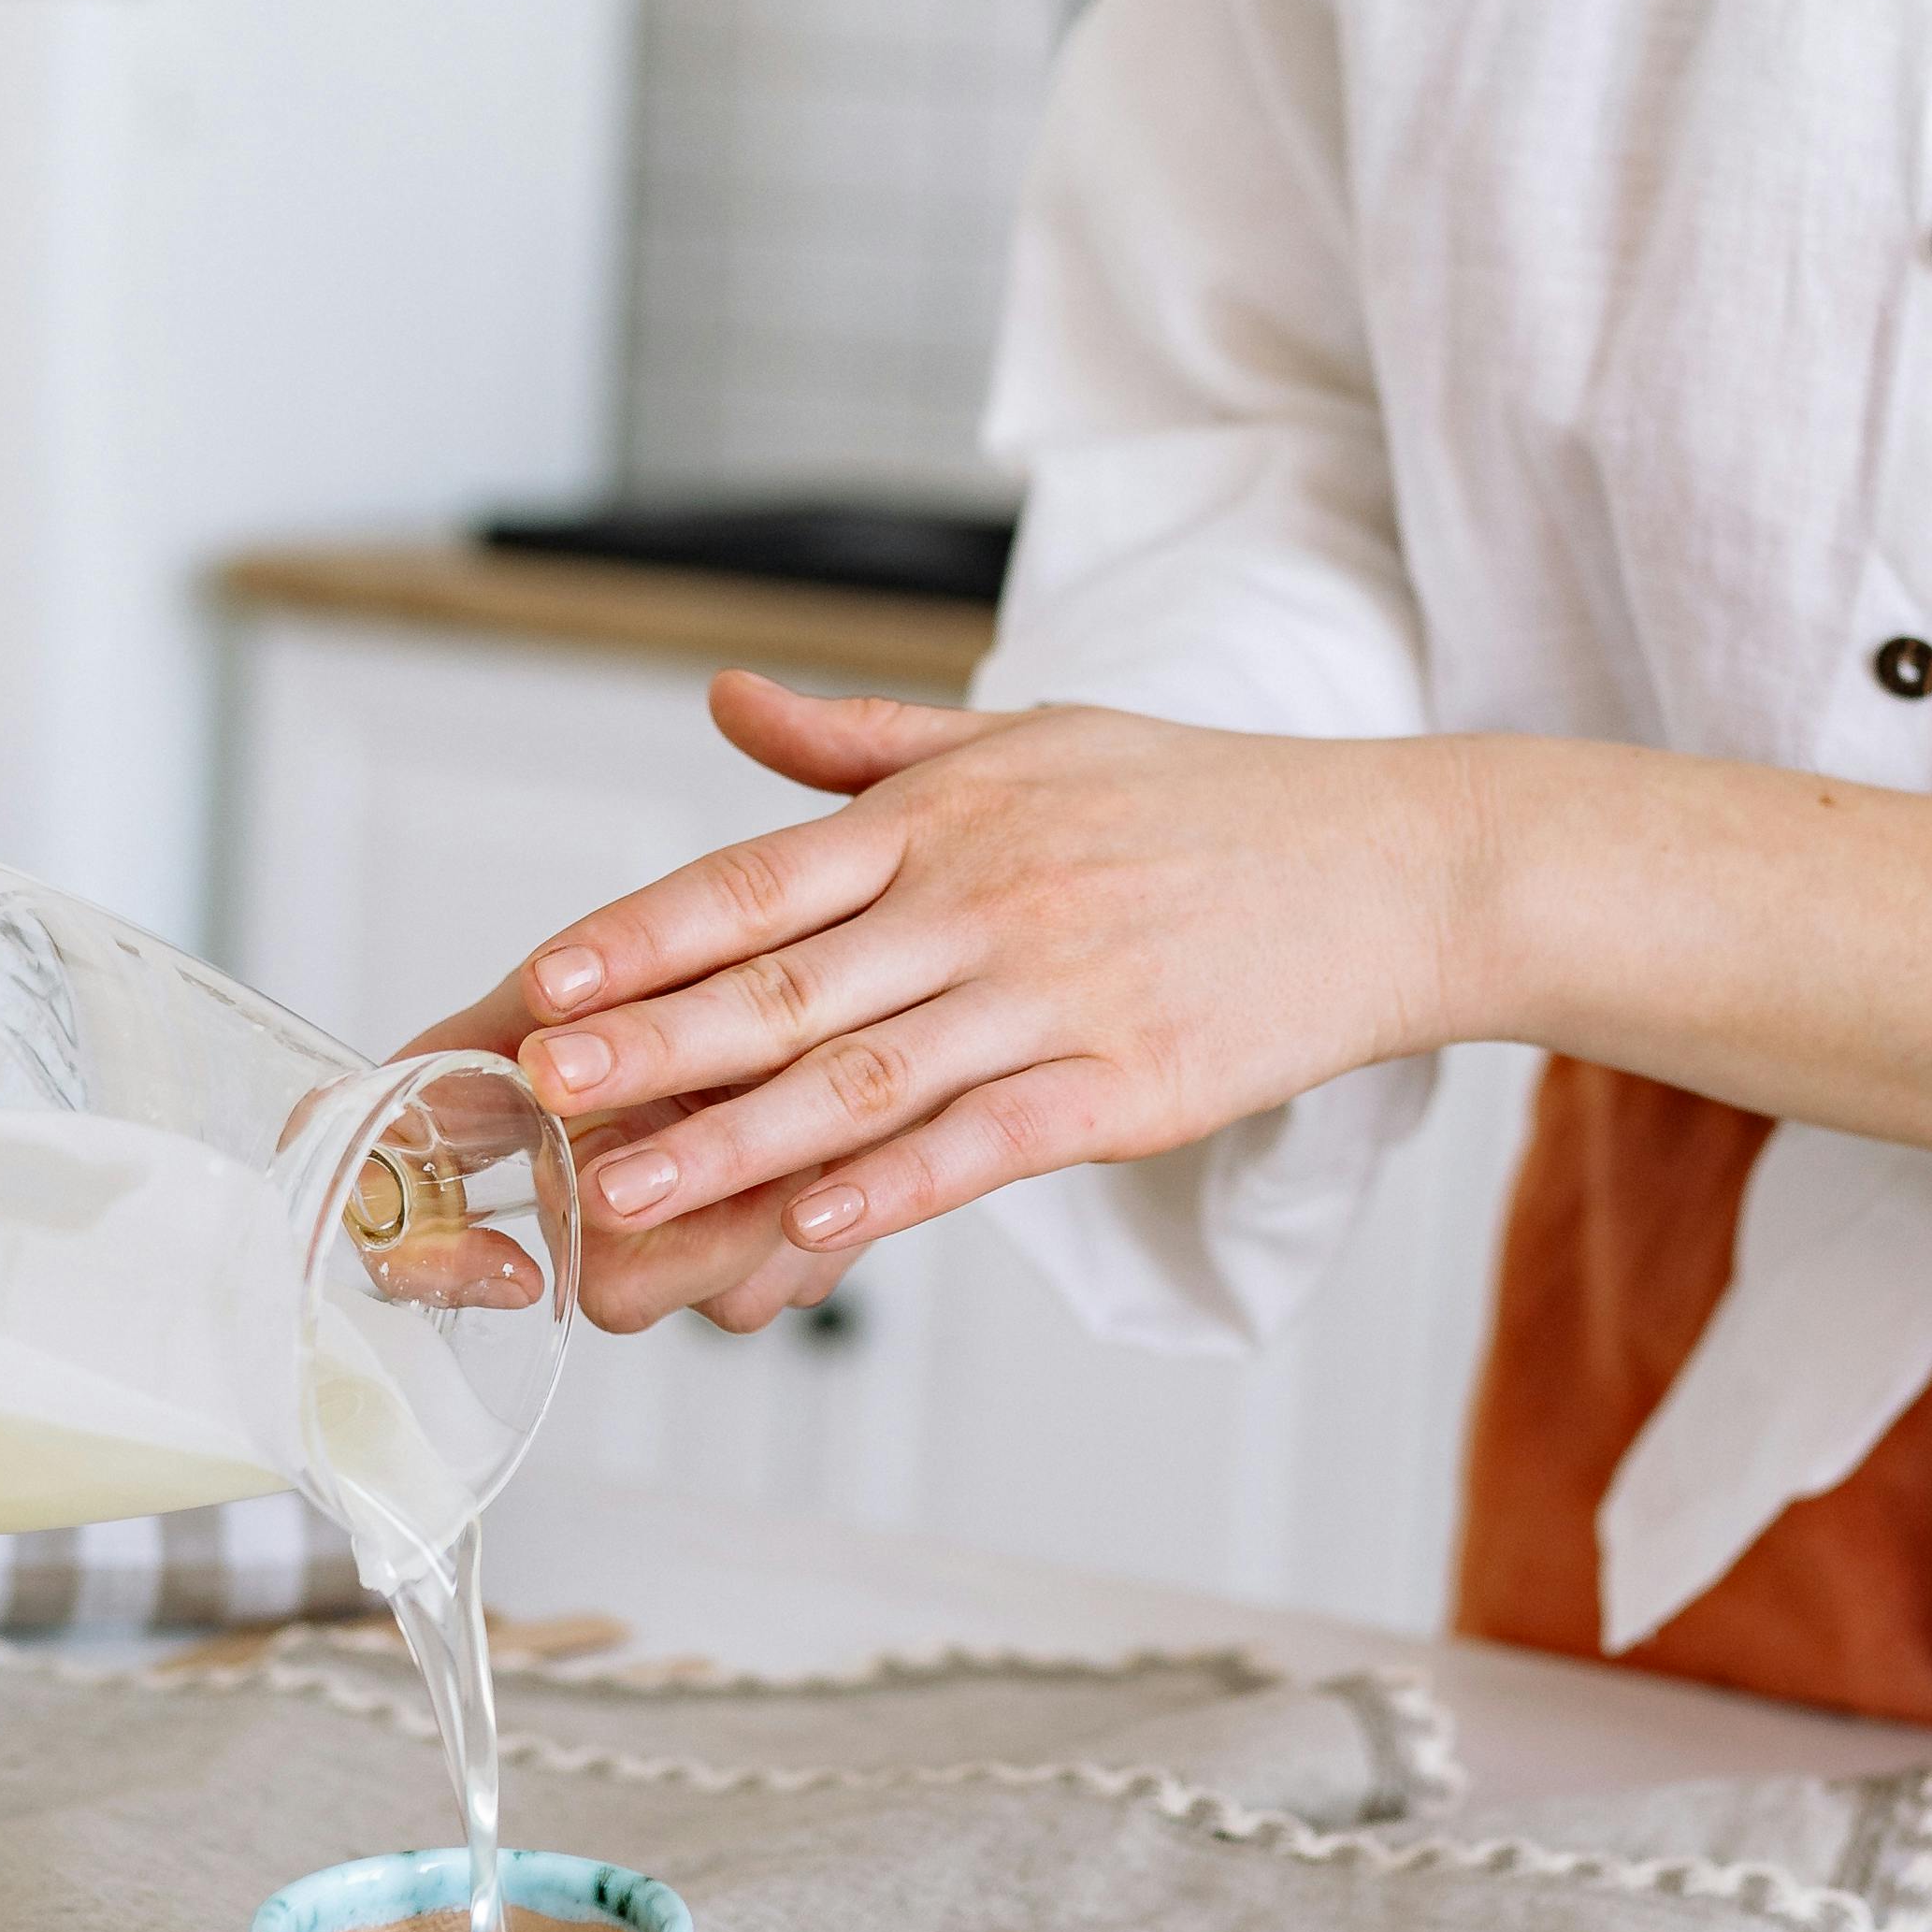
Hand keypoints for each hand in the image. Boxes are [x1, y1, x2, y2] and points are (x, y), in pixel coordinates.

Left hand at [412, 677, 1480, 1303]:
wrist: (1398, 866)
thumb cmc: (1205, 803)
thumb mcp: (1029, 738)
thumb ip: (861, 739)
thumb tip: (723, 700)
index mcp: (948, 814)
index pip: (761, 878)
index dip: (646, 935)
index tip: (546, 983)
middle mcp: (986, 898)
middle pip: (787, 986)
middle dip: (649, 1047)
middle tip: (532, 1095)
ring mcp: (1057, 997)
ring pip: (865, 1081)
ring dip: (732, 1144)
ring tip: (624, 1196)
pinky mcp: (1128, 1086)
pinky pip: (986, 1145)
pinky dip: (894, 1190)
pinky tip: (811, 1232)